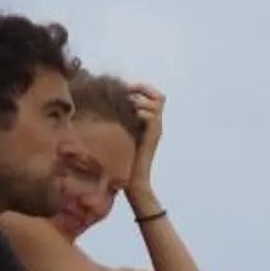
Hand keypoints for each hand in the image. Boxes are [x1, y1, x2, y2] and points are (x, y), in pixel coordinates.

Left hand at [127, 84, 165, 200]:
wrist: (134, 181)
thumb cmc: (124, 162)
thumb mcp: (121, 136)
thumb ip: (121, 121)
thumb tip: (109, 106)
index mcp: (150, 123)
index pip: (155, 97)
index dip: (143, 88)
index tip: (127, 89)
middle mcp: (156, 125)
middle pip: (159, 97)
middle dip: (143, 90)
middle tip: (128, 92)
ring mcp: (156, 131)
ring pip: (156, 105)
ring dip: (140, 102)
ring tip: (128, 108)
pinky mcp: (153, 138)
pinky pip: (152, 118)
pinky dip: (141, 113)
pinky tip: (131, 117)